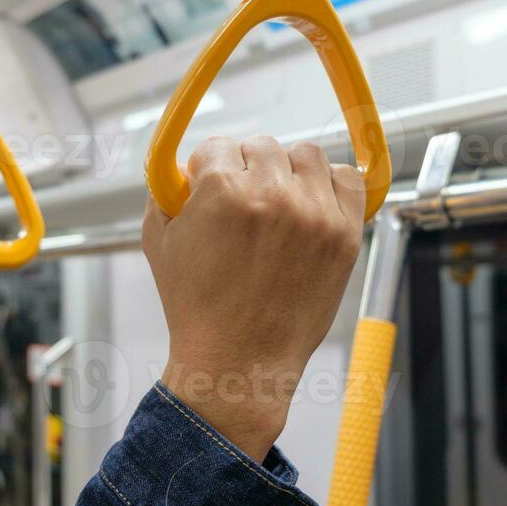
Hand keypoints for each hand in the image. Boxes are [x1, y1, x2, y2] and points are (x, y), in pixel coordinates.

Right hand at [143, 136, 364, 461]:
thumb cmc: (198, 308)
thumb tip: (187, 165)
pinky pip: (347, 178)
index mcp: (223, 190)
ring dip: (289, 171)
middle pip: (262, 146)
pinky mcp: (344, 233)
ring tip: (277, 204)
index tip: (211, 188)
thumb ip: (168, 190)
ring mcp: (314, 213)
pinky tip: (311, 206)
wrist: (241, 360)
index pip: (218, 145)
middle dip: (247, 169)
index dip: (209, 168)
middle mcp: (273, 194)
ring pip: (306, 154)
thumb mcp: (159, 241)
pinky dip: (330, 185)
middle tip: (243, 203)